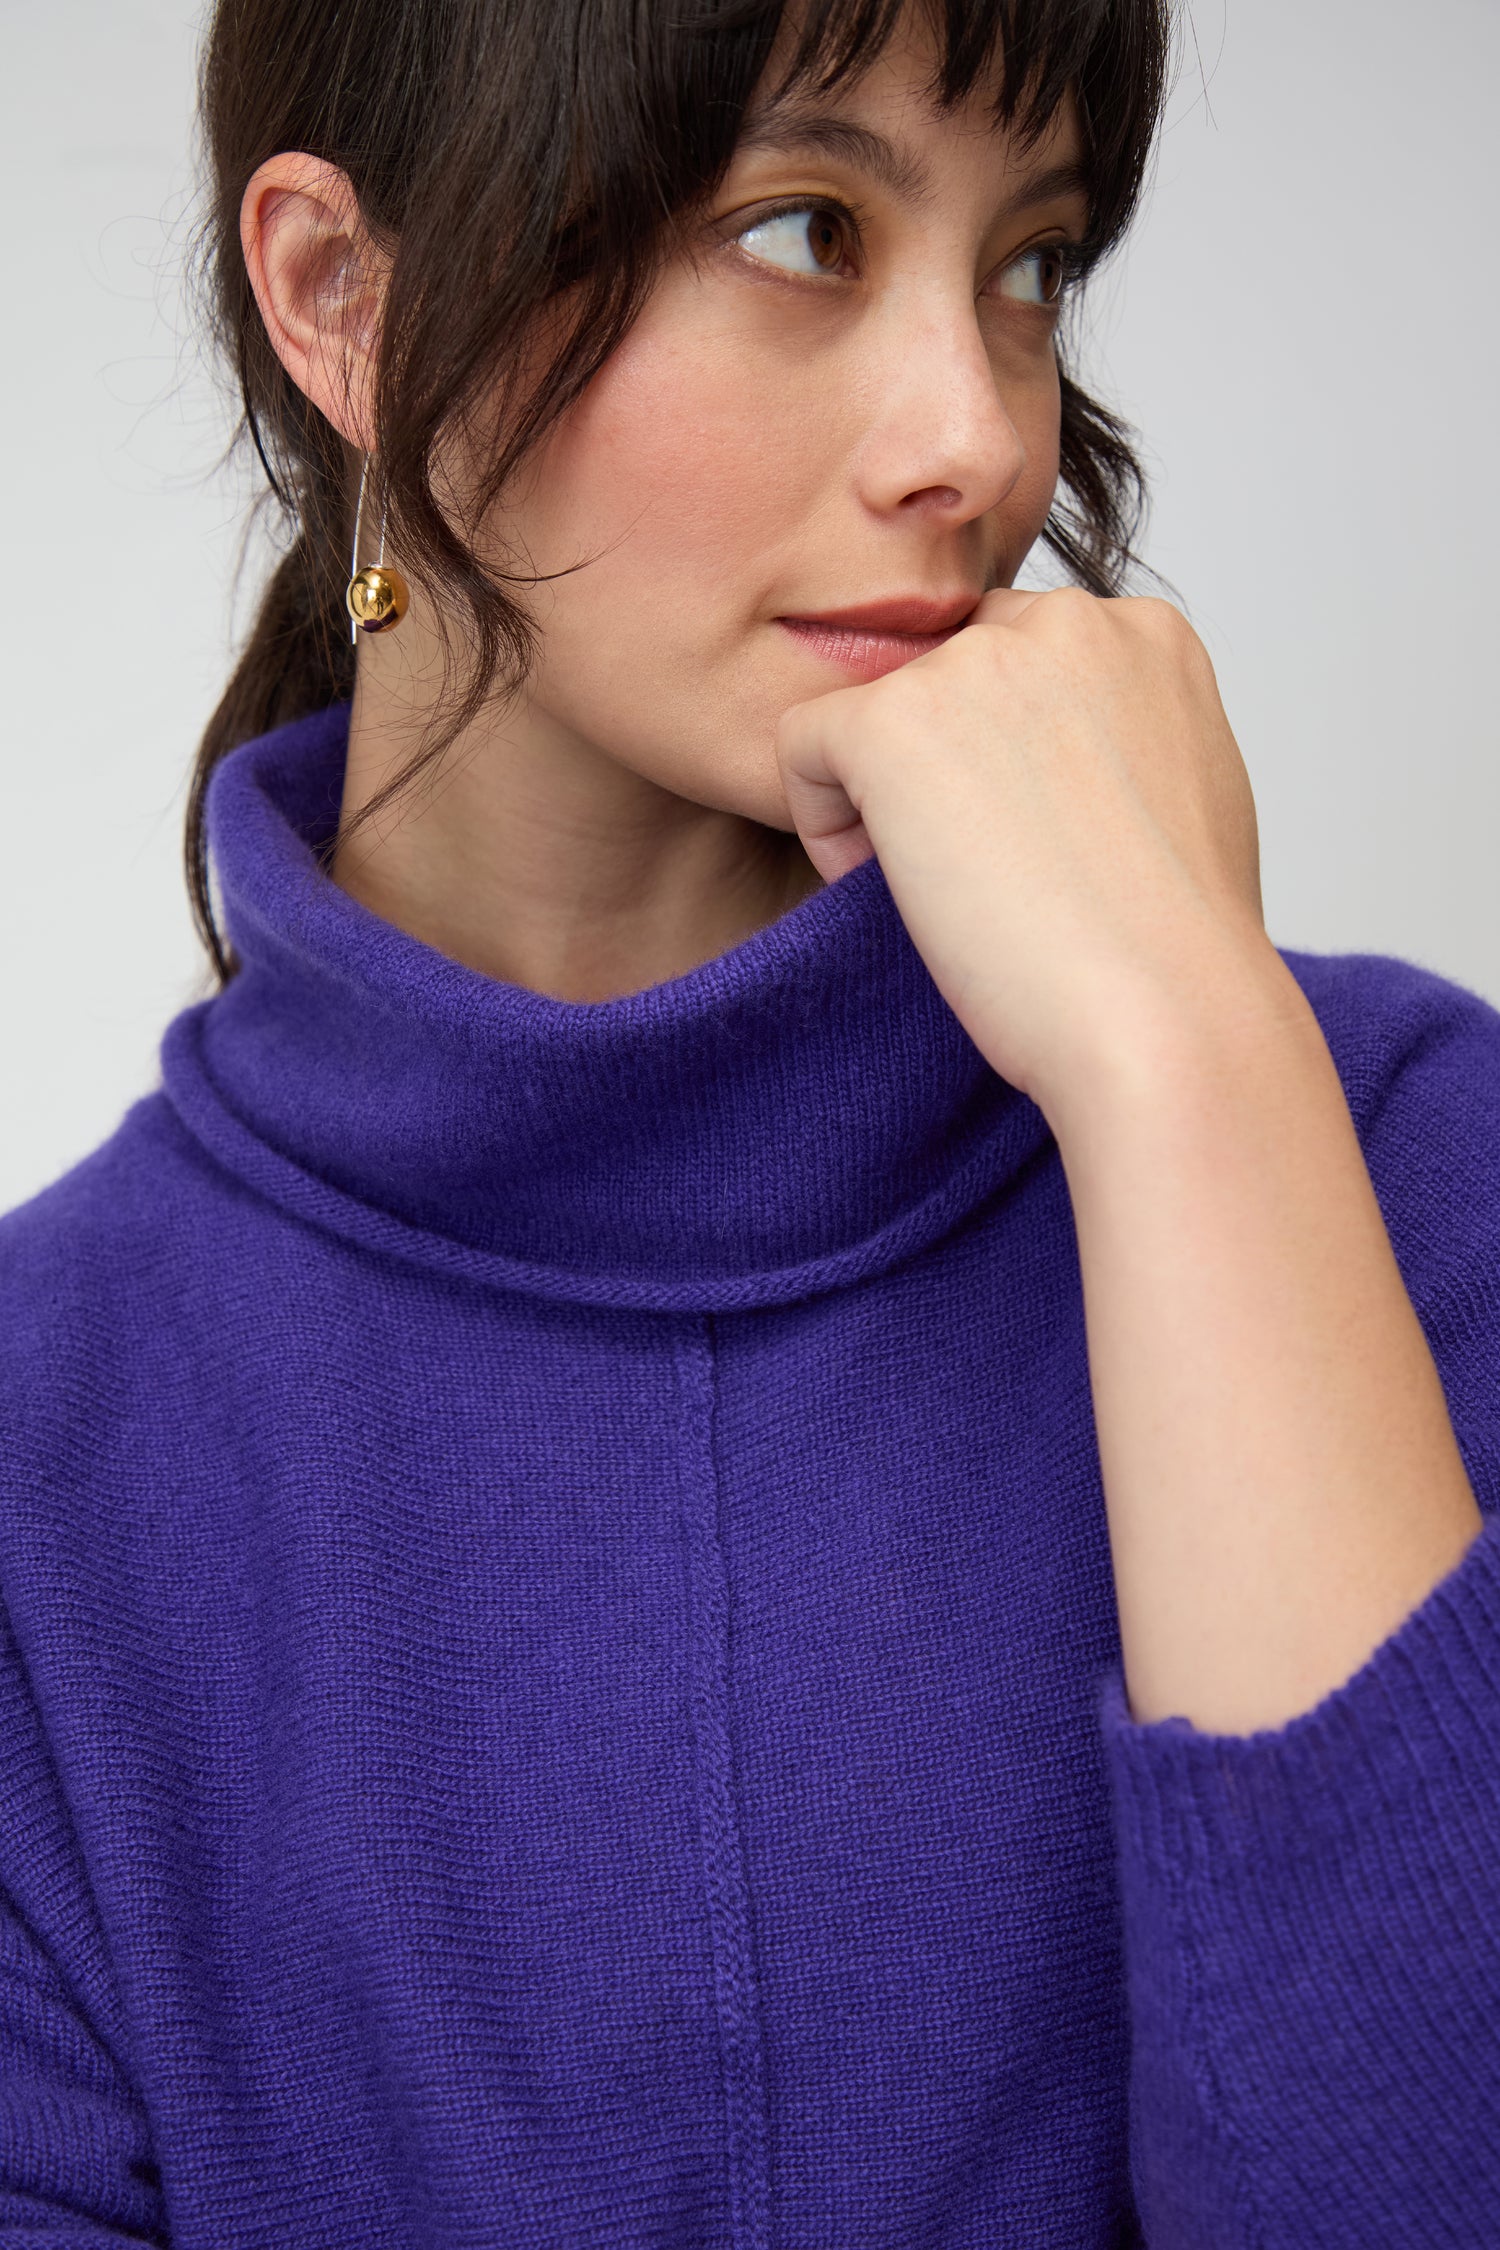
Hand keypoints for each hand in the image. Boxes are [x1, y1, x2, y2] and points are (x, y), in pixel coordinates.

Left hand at [775, 586, 1269, 1123]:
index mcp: (1144, 632)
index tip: (1024, 844)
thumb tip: (1041, 754)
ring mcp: (979, 660)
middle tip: (980, 873)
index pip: (1020, 659)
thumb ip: (1112, 736)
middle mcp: (1068, 619)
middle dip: (940, 764)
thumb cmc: (1177, 946)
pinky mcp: (893, 719)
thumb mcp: (1179, 795)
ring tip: (949, 892)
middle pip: (943, 673)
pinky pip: (801, 745)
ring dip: (886, 799)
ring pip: (874, 710)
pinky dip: (826, 826)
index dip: (1000, 756)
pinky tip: (898, 890)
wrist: (1168, 1014)